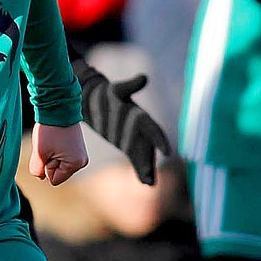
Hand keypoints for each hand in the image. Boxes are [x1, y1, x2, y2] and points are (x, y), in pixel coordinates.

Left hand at [29, 122, 87, 185]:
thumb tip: (41, 177)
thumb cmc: (49, 130)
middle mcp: (82, 161)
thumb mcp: (39, 153)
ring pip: (59, 165)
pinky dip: (56, 151)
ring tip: (54, 141)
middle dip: (50, 161)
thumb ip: (37, 170)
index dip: (46, 167)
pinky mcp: (78, 148)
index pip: (54, 180)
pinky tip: (57, 139)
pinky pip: (62, 157)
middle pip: (58, 173)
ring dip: (52, 156)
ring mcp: (81, 155)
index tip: (49, 151)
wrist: (58, 108)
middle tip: (51, 145)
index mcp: (75, 164)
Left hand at [77, 67, 172, 185]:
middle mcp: (140, 129)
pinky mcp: (127, 145)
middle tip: (151, 176)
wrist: (94, 99)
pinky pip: (136, 158)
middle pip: (148, 147)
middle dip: (150, 161)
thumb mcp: (116, 89)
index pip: (153, 129)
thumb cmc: (105, 93)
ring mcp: (134, 138)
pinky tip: (145, 182)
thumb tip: (144, 78)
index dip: (160, 140)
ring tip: (150, 183)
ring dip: (147, 168)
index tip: (167, 152)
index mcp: (140, 116)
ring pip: (143, 156)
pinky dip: (140, 169)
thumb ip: (130, 85)